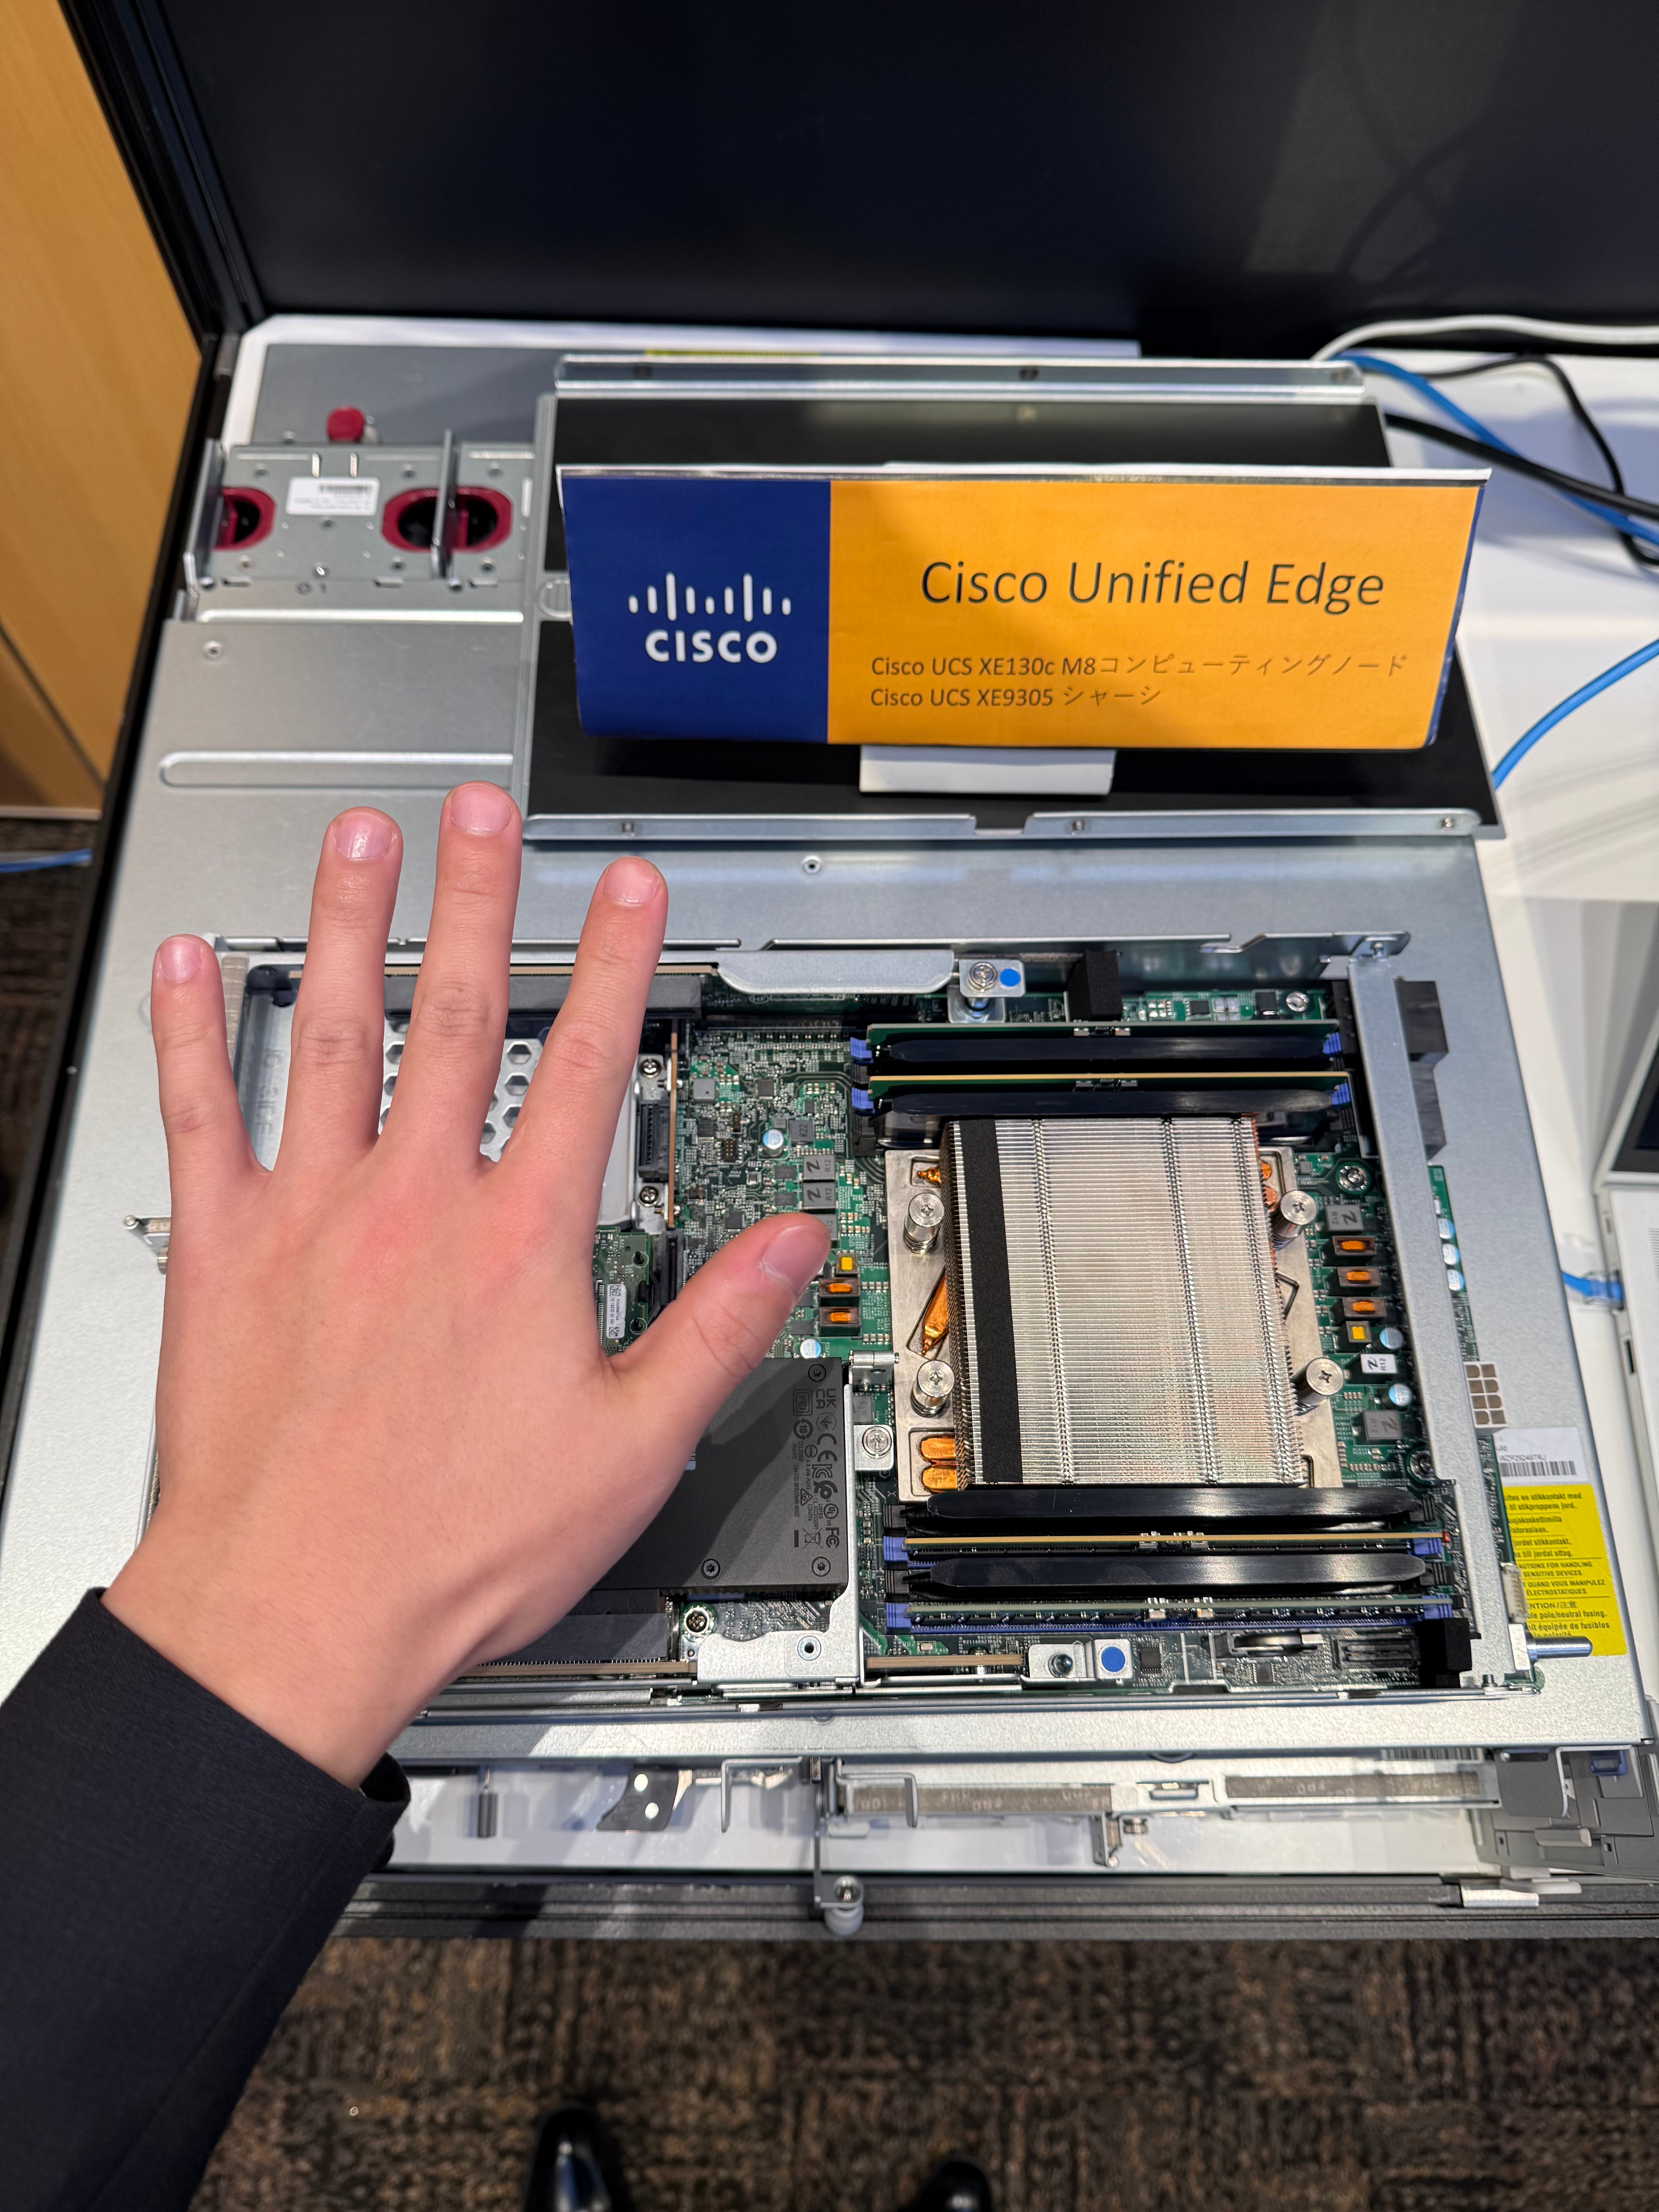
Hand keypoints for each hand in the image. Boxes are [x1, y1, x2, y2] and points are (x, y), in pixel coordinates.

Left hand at [103, 784, 828, 1783]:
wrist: (293, 1616)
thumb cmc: (448, 1548)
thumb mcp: (629, 1451)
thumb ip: (717, 1332)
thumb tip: (789, 1250)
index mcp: (517, 1245)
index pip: (586, 1066)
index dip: (618, 965)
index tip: (629, 891)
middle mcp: (413, 1206)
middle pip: (456, 1017)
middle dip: (477, 901)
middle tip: (483, 812)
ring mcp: (310, 1218)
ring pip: (331, 1036)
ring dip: (347, 925)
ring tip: (358, 838)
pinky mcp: (221, 1254)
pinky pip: (200, 1118)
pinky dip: (187, 1035)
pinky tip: (183, 965)